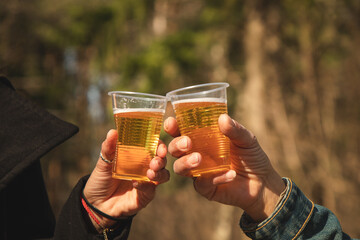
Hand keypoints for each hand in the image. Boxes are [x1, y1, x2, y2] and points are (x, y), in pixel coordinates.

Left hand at [83, 129, 169, 229]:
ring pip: (163, 174)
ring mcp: (147, 181)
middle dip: (161, 158)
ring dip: (160, 172)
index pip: (154, 146)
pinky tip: (136, 184)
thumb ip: (109, 148)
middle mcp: (146, 167)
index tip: (159, 145)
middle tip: (156, 160)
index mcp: (139, 155)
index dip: (159, 144)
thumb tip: (112, 131)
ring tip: (150, 172)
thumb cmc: (101, 180)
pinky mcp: (145, 195)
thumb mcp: (103, 162)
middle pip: (162, 159)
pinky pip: (151, 189)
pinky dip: (146, 185)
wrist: (95, 203)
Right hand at [164, 114, 284, 221]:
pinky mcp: (205, 188)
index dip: (172, 127)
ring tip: (199, 159)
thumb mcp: (247, 139)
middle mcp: (195, 154)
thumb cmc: (251, 156)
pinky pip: (202, 183)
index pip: (180, 131)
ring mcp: (198, 172)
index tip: (171, 123)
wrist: (263, 182)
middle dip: (176, 145)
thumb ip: (235, 129)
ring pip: (179, 168)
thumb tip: (222, 118)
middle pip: (174, 149)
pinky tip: (230, 174)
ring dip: (186, 162)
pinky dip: (214, 178)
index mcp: (201, 138)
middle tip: (187, 142)